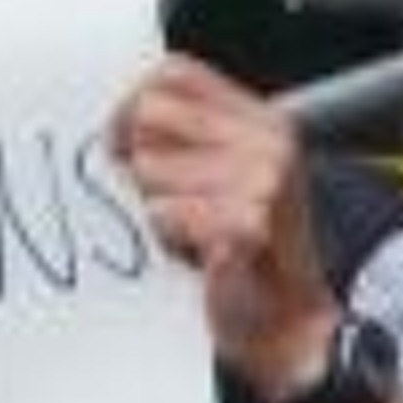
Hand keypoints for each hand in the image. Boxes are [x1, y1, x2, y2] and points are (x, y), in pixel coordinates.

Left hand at [109, 52, 338, 399]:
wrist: (286, 327)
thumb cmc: (245, 254)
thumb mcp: (223, 174)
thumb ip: (184, 135)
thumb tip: (116, 119)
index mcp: (267, 123)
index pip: (174, 75)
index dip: (131, 103)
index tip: (122, 143)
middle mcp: (271, 146)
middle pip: (151, 115)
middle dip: (140, 161)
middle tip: (169, 201)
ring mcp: (265, 184)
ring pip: (149, 169)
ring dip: (155, 207)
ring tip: (192, 233)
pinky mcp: (248, 224)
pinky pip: (163, 214)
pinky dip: (167, 240)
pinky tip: (198, 255)